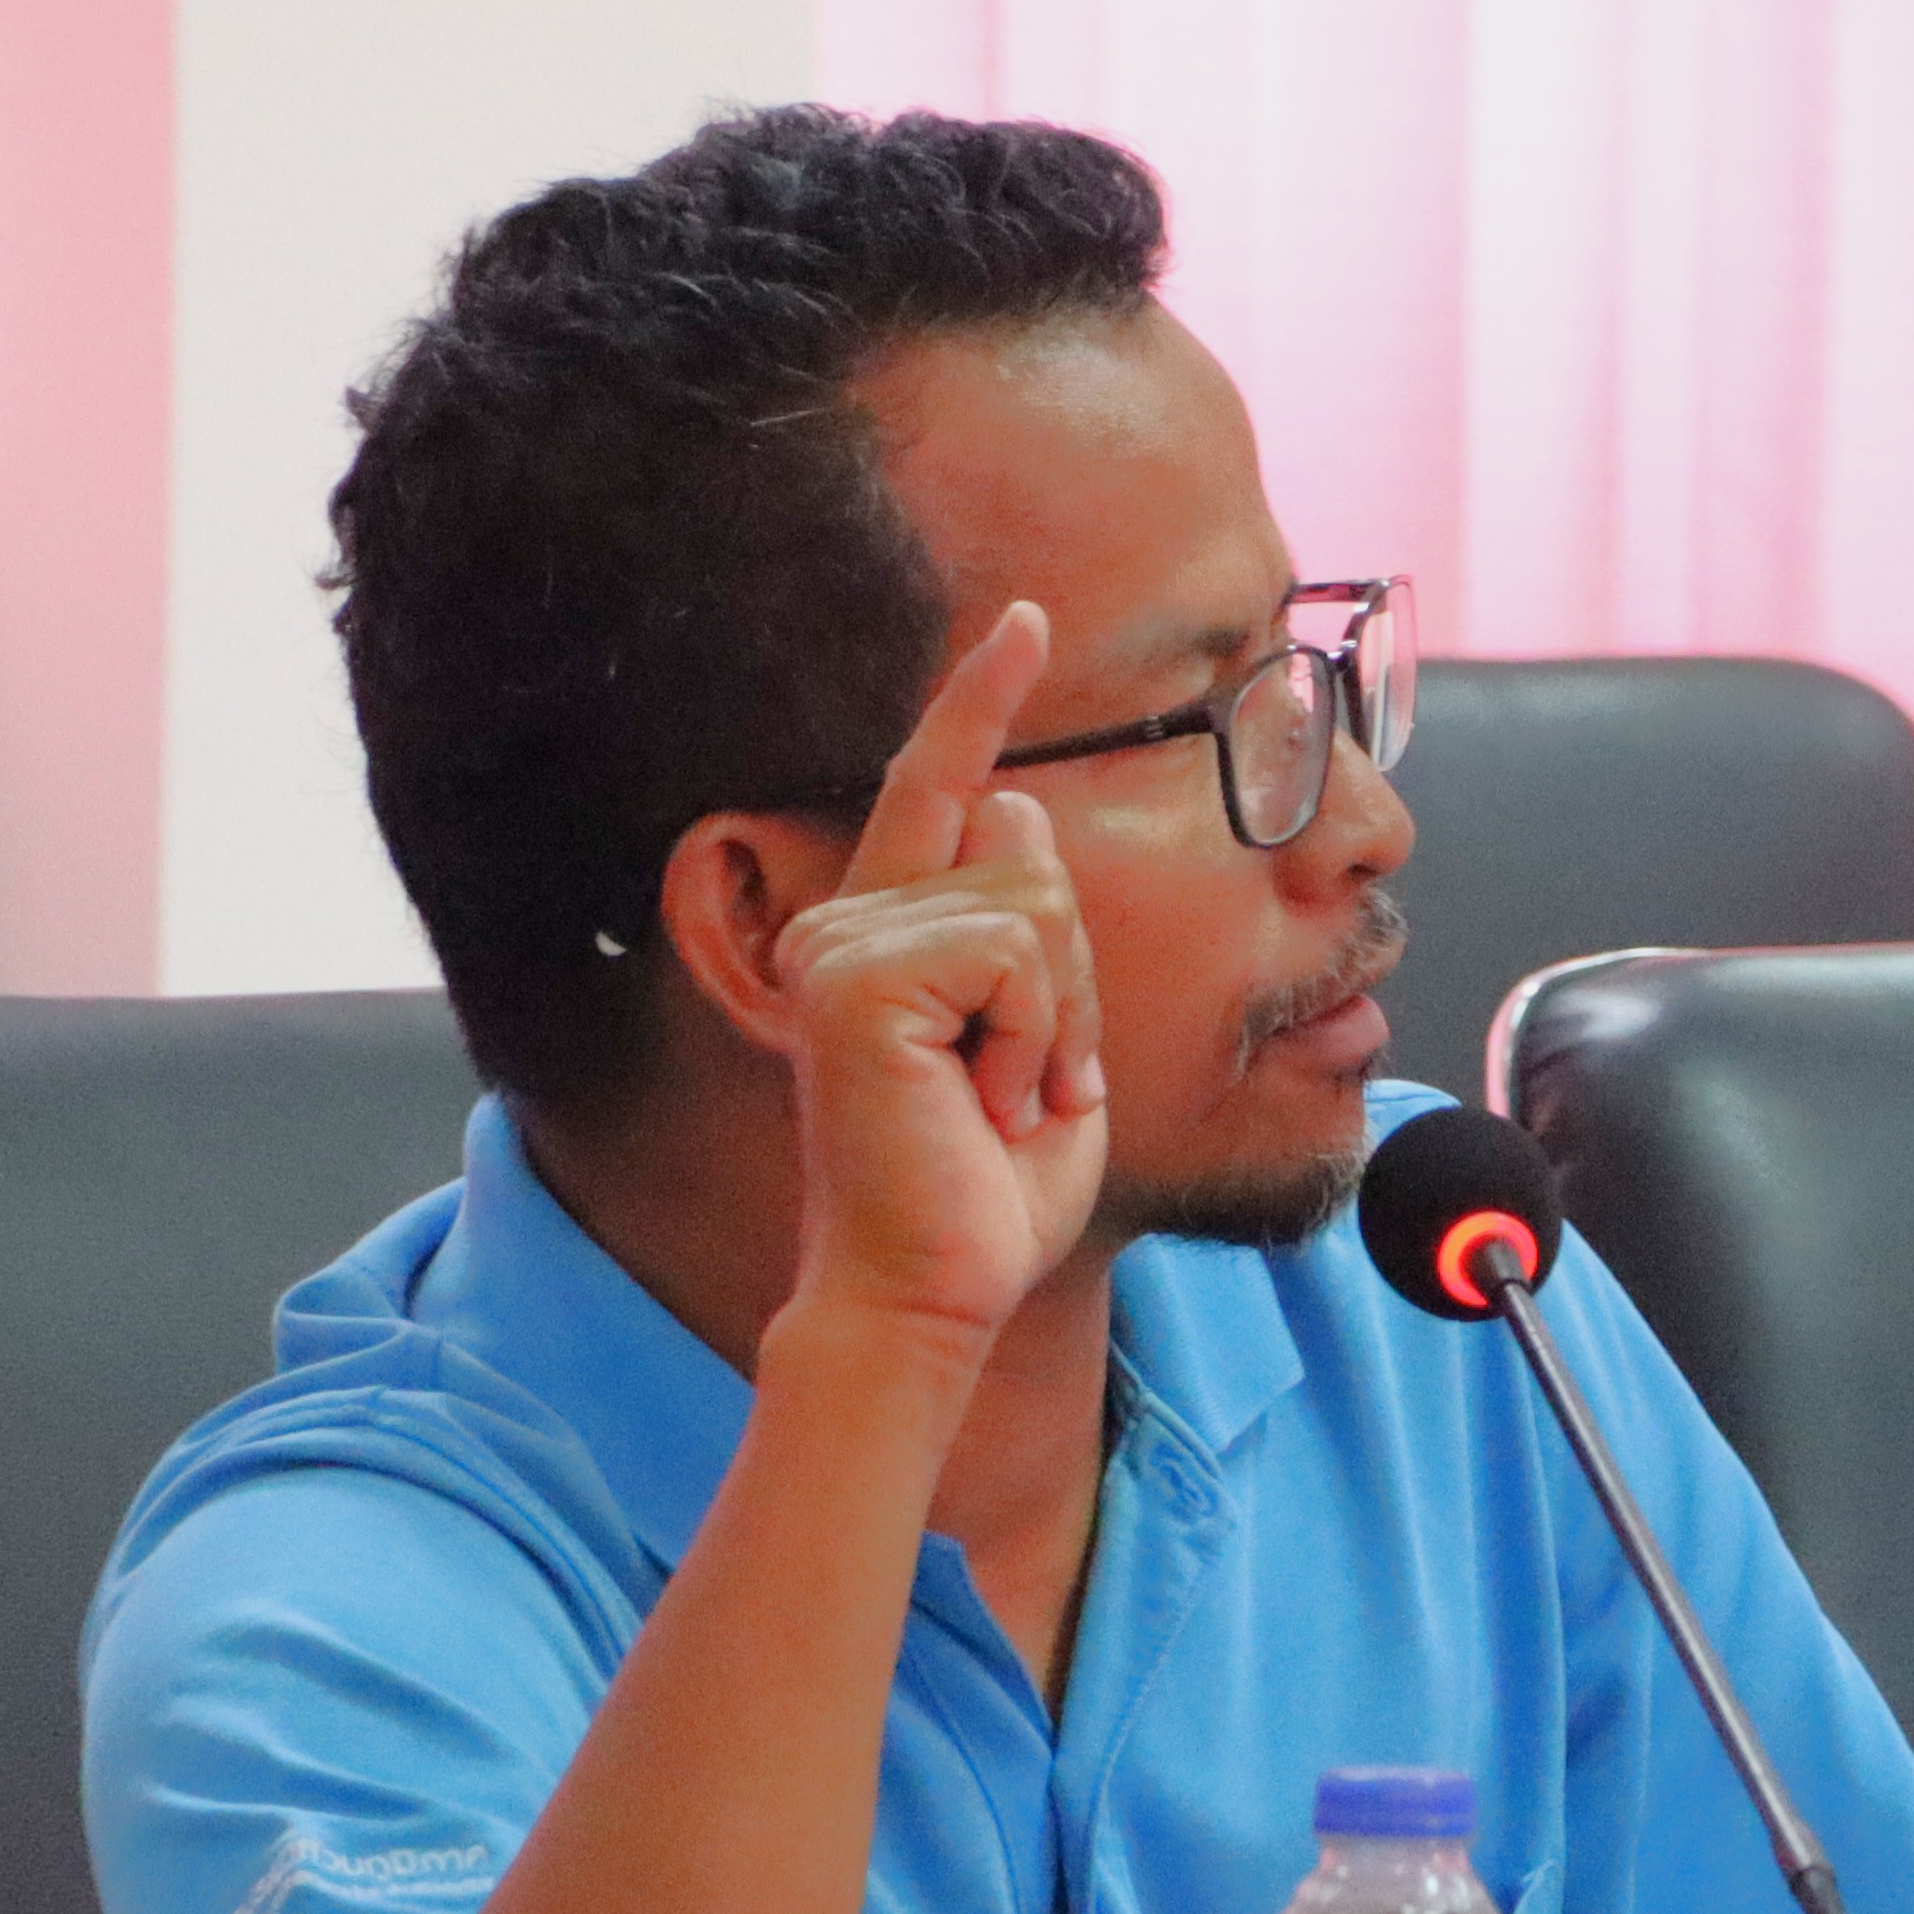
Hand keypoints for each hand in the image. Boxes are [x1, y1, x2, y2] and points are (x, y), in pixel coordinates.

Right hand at [753, 605, 1107, 1348]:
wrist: (932, 1293)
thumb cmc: (985, 1195)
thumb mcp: (1047, 1048)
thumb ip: (1042, 941)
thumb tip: (1016, 809)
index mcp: (886, 939)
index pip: (937, 789)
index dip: (978, 697)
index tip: (1024, 620)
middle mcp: (846, 926)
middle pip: (1030, 852)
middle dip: (1072, 980)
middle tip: (1015, 1088)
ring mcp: (841, 946)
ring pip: (1034, 903)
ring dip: (1056, 1020)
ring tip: (994, 1101)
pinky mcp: (857, 976)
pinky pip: (1016, 950)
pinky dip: (1033, 1034)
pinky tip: (981, 1101)